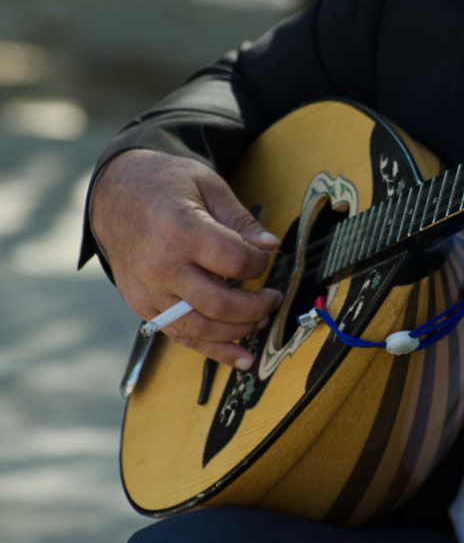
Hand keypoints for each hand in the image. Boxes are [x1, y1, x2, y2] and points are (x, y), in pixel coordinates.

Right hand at [91, 150, 282, 369]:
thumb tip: (270, 246)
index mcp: (180, 231)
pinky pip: (181, 335)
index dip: (260, 263)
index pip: (236, 262)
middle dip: (257, 306)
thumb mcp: (208, 185)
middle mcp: (161, 266)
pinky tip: (242, 357)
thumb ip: (241, 220)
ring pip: (202, 327)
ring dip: (239, 331)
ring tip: (261, 320)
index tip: (264, 258)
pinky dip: (214, 350)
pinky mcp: (142, 305)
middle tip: (272, 298)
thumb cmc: (164, 185)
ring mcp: (148, 290)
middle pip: (221, 303)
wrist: (113, 195)